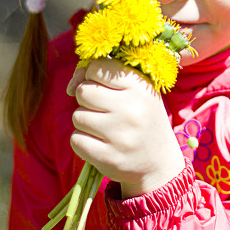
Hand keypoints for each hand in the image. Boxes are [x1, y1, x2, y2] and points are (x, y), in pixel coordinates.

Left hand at [68, 59, 184, 197]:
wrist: (159, 162)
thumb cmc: (141, 118)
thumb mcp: (135, 90)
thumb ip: (101, 76)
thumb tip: (70, 86)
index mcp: (141, 87)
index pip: (97, 67)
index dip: (94, 76)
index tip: (106, 87)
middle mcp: (132, 110)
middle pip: (83, 91)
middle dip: (88, 99)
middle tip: (105, 110)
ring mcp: (121, 136)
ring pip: (78, 116)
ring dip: (86, 122)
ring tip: (106, 128)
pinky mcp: (109, 158)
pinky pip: (76, 140)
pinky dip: (83, 141)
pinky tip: (101, 144)